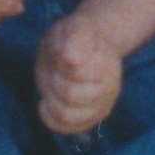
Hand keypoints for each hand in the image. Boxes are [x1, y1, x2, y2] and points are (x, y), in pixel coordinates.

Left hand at [35, 11, 127, 134]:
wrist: (80, 49)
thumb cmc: (75, 37)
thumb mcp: (74, 27)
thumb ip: (76, 38)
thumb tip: (73, 59)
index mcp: (108, 65)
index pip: (77, 74)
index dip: (62, 64)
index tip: (63, 54)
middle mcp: (110, 90)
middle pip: (70, 95)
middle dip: (54, 80)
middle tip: (56, 69)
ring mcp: (101, 107)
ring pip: (67, 115)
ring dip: (51, 99)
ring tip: (50, 85)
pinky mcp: (89, 120)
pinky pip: (65, 128)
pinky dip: (49, 117)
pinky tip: (45, 102)